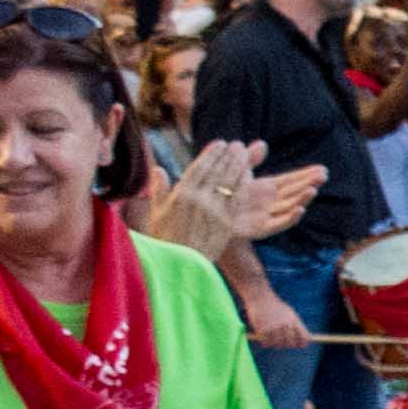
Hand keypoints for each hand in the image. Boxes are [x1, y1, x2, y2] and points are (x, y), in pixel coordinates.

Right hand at [149, 138, 270, 263]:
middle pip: (218, 172)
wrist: (178, 266)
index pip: (199, 168)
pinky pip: (238, 200)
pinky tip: (250, 175)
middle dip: (228, 156)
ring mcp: (214, 212)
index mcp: (180, 195)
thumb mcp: (156, 213)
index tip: (220, 142)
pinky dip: (244, 186)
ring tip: (244, 153)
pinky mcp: (226, 224)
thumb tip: (158, 168)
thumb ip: (160, 189)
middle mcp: (199, 200)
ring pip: (230, 183)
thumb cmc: (164, 240)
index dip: (212, 153)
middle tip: (237, 144)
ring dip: (239, 166)